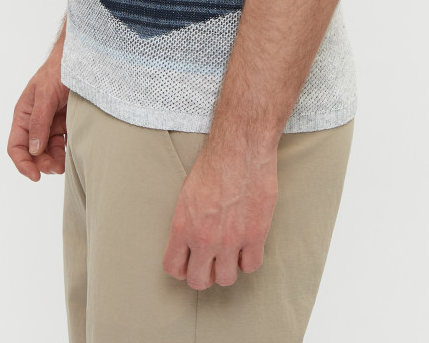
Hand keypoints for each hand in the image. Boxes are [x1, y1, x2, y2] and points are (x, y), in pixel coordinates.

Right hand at [7, 61, 68, 181]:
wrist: (80, 58)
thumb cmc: (58, 70)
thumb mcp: (46, 94)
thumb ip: (39, 121)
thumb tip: (34, 149)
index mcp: (23, 114)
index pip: (16, 145)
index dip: (22, 163)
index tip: (35, 175)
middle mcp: (35, 121)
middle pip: (33, 152)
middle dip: (41, 164)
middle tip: (56, 169)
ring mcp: (51, 122)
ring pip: (48, 150)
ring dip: (54, 160)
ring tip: (64, 165)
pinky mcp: (65, 122)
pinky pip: (62, 142)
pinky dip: (65, 152)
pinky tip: (71, 155)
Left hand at [161, 142, 277, 289]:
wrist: (240, 148)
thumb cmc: (214, 163)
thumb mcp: (188, 193)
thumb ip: (188, 222)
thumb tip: (191, 241)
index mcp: (182, 226)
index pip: (174, 267)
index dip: (182, 268)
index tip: (190, 262)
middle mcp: (204, 238)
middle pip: (199, 280)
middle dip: (205, 273)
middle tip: (212, 262)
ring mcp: (230, 240)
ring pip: (226, 278)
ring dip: (228, 268)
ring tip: (231, 252)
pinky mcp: (255, 235)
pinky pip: (251, 266)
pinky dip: (249, 259)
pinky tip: (248, 245)